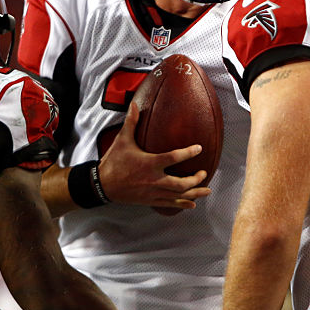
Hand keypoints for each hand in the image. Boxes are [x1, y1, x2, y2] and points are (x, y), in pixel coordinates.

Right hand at [97, 102, 212, 209]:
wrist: (102, 185)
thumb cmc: (113, 161)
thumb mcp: (122, 140)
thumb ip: (131, 122)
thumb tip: (134, 104)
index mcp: (149, 163)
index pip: (173, 158)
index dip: (188, 153)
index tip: (199, 148)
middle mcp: (153, 180)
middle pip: (181, 184)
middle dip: (195, 179)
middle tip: (203, 172)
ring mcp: (152, 192)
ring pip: (178, 196)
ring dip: (194, 193)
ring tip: (207, 189)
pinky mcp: (150, 201)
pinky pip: (169, 204)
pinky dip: (183, 205)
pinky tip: (192, 204)